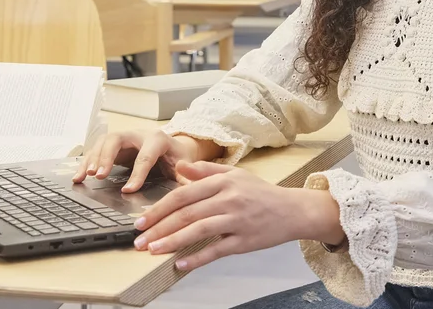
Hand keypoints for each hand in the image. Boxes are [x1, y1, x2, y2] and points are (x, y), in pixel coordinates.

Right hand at [76, 129, 224, 192]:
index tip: (129, 190)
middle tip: (98, 176)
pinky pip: (96, 150)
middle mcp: (137, 135)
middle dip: (106, 157)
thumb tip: (192, 191)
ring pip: (103, 142)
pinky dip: (86, 162)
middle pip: (117, 140)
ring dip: (92, 159)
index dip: (137, 174)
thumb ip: (187, 177)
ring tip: (84, 176)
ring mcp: (123, 138)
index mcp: (158, 139)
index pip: (145, 156)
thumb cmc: (179, 157)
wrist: (174, 146)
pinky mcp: (113, 145)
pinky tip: (78, 177)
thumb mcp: (185, 166)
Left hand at [132, 161, 344, 270]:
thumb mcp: (235, 174)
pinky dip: (198, 258)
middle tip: (139, 240)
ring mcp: (237, 220)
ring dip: (172, 242)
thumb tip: (179, 166)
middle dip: (159, 227)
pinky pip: (217, 250)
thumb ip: (205, 170)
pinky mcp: (245, 240)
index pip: (183, 194)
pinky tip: (180, 265)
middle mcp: (229, 199)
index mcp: (223, 182)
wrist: (293, 210)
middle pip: (187, 213)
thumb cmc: (262, 193)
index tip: (141, 220)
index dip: (159, 208)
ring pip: (199, 231)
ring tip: (153, 251)